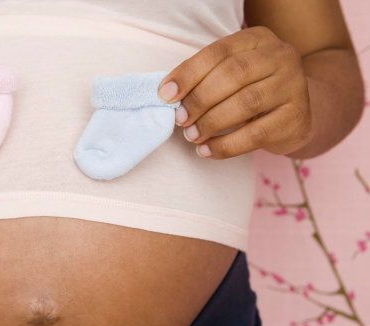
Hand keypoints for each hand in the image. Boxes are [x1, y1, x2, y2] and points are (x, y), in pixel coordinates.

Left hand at [157, 26, 311, 159]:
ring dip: (211, 122)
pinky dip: (226, 145)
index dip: (188, 74)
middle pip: (233, 75)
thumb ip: (203, 78)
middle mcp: (280, 56)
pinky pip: (255, 134)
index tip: (165, 95)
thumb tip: (168, 95)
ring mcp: (293, 85)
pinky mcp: (296, 117)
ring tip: (192, 136)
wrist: (295, 113)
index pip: (217, 52)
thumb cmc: (251, 90)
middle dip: (199, 99)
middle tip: (181, 119)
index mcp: (258, 39)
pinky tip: (207, 150)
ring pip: (245, 103)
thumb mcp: (231, 75)